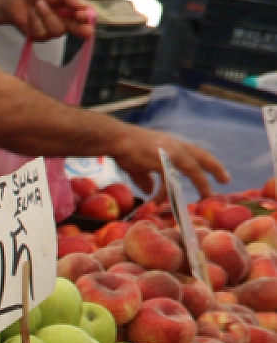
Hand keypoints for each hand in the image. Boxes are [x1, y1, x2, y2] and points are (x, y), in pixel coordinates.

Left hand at [4, 0, 95, 40]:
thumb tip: (82, 6)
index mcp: (74, 7)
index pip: (87, 15)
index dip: (88, 17)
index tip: (82, 14)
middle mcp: (67, 21)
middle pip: (80, 30)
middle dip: (83, 31)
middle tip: (86, 31)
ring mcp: (53, 30)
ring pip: (57, 30)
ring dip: (47, 15)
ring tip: (38, 3)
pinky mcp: (40, 37)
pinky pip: (41, 33)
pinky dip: (35, 21)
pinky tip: (31, 12)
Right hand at [110, 126, 228, 197]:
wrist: (116, 139)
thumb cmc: (125, 149)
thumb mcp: (138, 165)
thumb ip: (146, 179)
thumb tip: (150, 191)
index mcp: (172, 146)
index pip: (195, 153)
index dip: (207, 163)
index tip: (217, 172)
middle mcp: (176, 147)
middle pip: (202, 157)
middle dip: (216, 168)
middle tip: (226, 180)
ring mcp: (171, 153)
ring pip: (193, 170)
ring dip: (200, 184)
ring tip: (204, 197)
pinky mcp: (163, 161)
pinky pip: (169, 181)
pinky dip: (165, 194)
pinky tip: (157, 203)